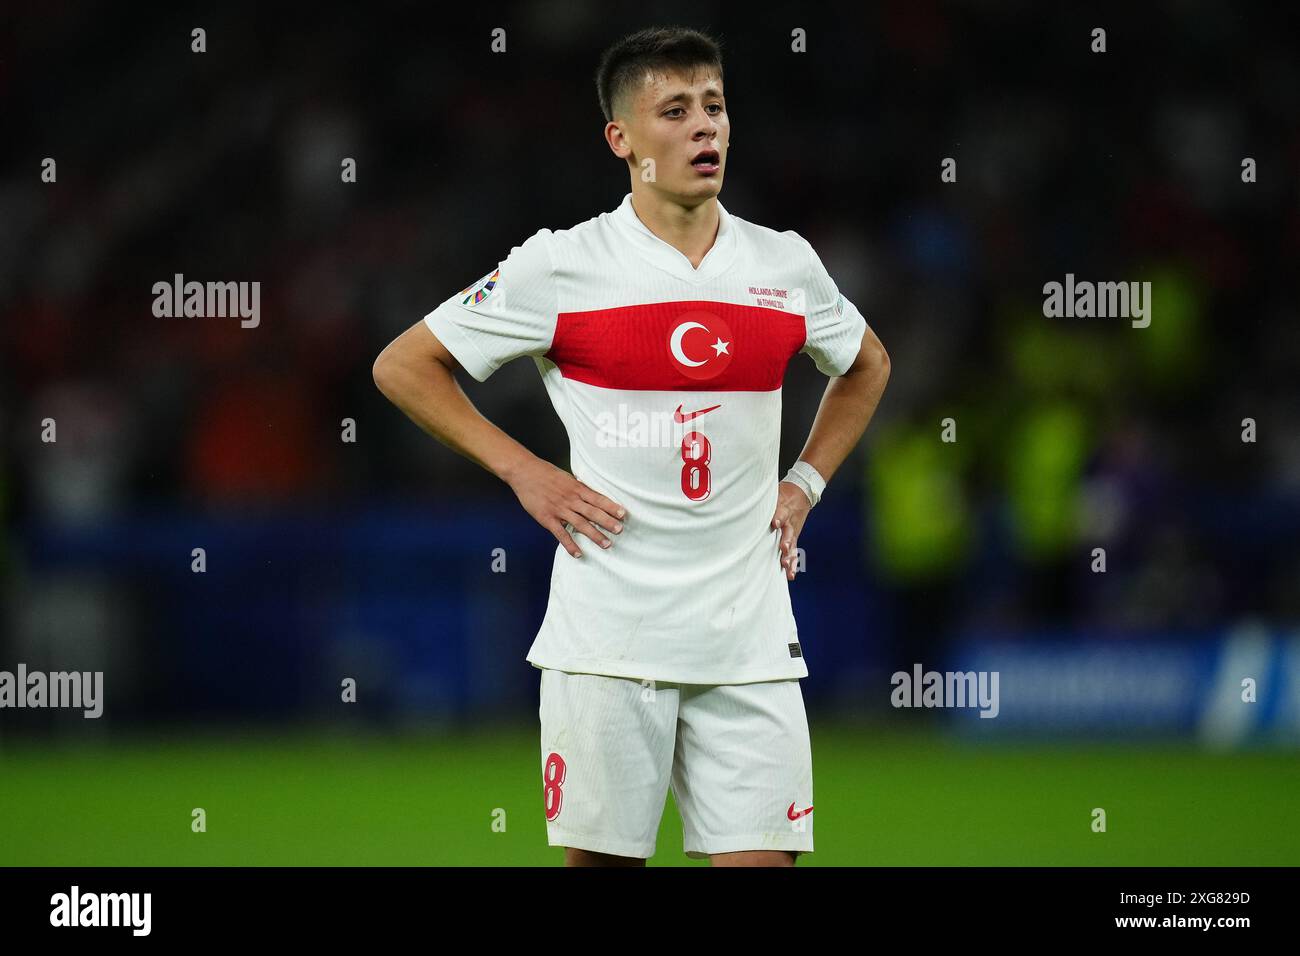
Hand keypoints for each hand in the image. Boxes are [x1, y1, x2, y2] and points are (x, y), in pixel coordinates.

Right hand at [508, 457, 625, 557]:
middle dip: (607, 522)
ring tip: (606, 544)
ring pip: (580, 524)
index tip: (622, 514)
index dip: (611, 506)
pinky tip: (578, 554)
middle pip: (593, 512)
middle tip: (619, 530)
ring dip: (594, 535)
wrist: (524, 472)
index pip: (598, 498)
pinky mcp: (547, 518)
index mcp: (576, 488)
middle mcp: (570, 499)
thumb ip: (579, 487)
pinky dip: (570, 545)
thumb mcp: (566, 477)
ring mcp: (559, 510)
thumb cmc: (545, 473)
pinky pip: (561, 534)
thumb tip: (592, 494)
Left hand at [771, 480, 810, 580]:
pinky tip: (790, 574)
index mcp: (783, 508)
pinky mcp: (794, 538)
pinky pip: (794, 552)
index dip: (779, 517)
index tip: (776, 522)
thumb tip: (741, 500)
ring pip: (792, 545)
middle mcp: (789, 522)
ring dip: (789, 556)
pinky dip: (793, 563)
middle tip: (783, 547)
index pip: (781, 512)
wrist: (801, 493)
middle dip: (786, 540)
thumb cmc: (783, 495)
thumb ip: (762, 501)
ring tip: (786, 565)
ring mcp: (792, 531)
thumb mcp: (774, 493)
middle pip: (788, 532)